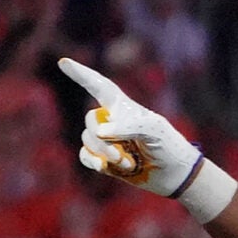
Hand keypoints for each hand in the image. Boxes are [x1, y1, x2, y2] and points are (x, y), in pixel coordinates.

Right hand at [57, 58, 234, 219]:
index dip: (81, 74)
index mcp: (123, 106)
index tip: (63, 62)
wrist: (175, 175)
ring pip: (87, 139)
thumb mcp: (153, 130)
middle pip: (90, 120)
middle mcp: (111, 120)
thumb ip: (127, 126)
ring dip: (104, 153)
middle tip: (120, 154)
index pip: (98, 85)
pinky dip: (91, 161)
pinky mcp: (105, 159)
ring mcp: (107, 140)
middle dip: (101, 139)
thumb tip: (100, 133)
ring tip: (127, 163)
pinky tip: (102, 168)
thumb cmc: (168, 145)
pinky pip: (85, 155)